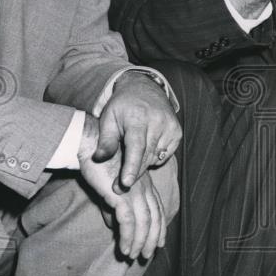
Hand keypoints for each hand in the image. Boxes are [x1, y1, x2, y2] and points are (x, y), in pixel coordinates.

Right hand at [79, 118, 168, 259]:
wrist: (89, 147)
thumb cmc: (99, 165)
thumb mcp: (109, 190)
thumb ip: (113, 207)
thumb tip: (113, 225)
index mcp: (144, 184)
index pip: (157, 208)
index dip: (160, 226)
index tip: (160, 242)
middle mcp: (143, 187)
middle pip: (155, 217)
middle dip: (153, 238)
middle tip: (148, 254)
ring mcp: (134, 191)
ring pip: (144, 222)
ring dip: (141, 242)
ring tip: (134, 256)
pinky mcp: (121, 195)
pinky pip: (129, 221)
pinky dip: (129, 237)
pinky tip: (125, 248)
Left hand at [94, 73, 180, 191]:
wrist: (144, 88)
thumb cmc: (122, 106)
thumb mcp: (108, 118)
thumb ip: (106, 140)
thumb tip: (99, 159)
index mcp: (138, 119)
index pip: (136, 147)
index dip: (131, 166)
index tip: (126, 183)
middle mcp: (157, 122)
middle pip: (146, 157)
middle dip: (133, 173)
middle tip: (118, 187)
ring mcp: (170, 127)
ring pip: (155, 158)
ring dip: (142, 163)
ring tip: (131, 156)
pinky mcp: (177, 132)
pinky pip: (165, 155)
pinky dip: (154, 157)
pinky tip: (145, 148)